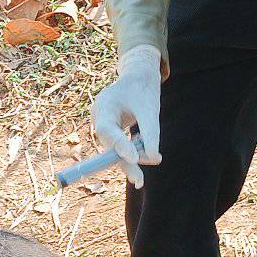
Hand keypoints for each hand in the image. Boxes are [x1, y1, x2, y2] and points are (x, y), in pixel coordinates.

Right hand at [91, 45, 162, 185]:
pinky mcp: (111, 130)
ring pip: (115, 149)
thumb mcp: (150, 108)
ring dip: (133, 158)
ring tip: (156, 159)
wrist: (139, 76)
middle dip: (125, 163)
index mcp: (104, 106)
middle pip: (109, 145)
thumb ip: (151, 132)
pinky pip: (120, 146)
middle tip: (139, 181)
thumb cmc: (143, 88)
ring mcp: (104, 124)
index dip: (119, 145)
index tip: (133, 158)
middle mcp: (100, 117)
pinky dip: (133, 152)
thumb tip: (154, 157)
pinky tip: (148, 154)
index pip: (107, 130)